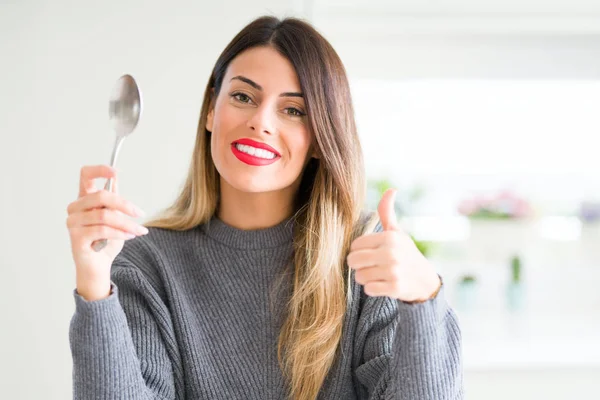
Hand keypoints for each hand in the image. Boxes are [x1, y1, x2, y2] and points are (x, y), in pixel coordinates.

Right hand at [66, 165, 147, 300]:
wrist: (99, 267)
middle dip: (125, 204)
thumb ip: (113, 200)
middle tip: (140, 213)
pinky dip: (120, 232)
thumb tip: (115, 177)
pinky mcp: (76, 237)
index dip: (100, 170)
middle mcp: (75, 208)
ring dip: (127, 223)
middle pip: (101, 196)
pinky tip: (130, 236)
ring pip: (104, 215)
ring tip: (140, 230)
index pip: (85, 176)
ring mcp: (73, 223)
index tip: (116, 172)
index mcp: (84, 198)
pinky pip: (102, 230)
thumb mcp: (114, 217)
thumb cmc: (106, 240)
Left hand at [348, 189, 440, 302]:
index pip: (355, 245)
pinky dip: (373, 289)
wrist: (425, 280)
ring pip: (359, 276)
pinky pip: (369, 289)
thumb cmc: (406, 254)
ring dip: (366, 278)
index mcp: (389, 237)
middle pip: (353, 261)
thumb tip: (391, 190)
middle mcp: (391, 253)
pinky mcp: (395, 287)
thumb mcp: (397, 233)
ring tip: (379, 275)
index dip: (359, 251)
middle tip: (371, 266)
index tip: (371, 254)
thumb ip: (387, 213)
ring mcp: (393, 271)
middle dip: (359, 266)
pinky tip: (384, 285)